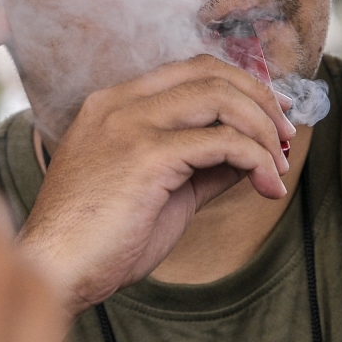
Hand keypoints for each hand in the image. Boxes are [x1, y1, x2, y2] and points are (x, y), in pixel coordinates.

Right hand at [20, 54, 295, 315]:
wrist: (57, 270)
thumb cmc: (98, 239)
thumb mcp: (155, 191)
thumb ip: (197, 165)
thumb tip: (249, 156)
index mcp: (110, 106)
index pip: (188, 70)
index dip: (238, 86)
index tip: (267, 119)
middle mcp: (116, 105)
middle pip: (208, 72)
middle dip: (260, 100)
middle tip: (284, 137)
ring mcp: (128, 125)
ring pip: (220, 97)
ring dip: (263, 128)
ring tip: (278, 166)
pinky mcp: (145, 155)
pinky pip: (223, 141)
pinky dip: (257, 160)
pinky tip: (266, 186)